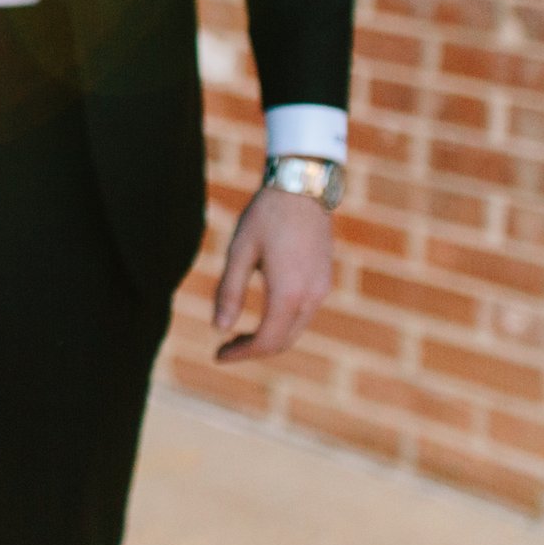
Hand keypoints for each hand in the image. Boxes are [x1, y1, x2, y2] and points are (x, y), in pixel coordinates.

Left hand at [212, 185, 333, 362]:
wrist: (302, 188)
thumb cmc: (266, 216)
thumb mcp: (239, 251)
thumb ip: (229, 291)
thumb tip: (219, 329)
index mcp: (288, 293)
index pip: (266, 341)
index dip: (242, 354)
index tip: (218, 356)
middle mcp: (311, 297)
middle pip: (283, 341)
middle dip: (254, 350)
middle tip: (225, 349)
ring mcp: (321, 290)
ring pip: (295, 330)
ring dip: (269, 338)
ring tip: (239, 336)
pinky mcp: (324, 281)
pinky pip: (304, 314)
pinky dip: (282, 324)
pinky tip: (263, 315)